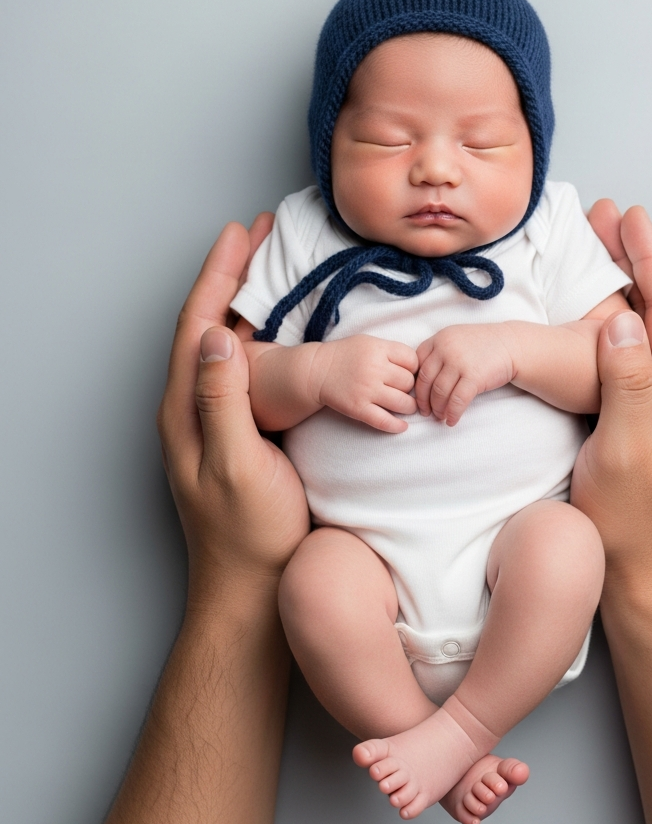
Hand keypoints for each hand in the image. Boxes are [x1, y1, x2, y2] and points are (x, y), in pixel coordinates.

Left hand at [157, 213, 309, 609]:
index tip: (240, 235)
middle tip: (262, 236)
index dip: (217, 277)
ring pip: (233, 346)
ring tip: (278, 268)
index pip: (197, 326)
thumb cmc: (247, 536)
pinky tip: (293, 331)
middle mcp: (198, 409)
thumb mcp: (235, 465)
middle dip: (235, 277)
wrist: (254, 588)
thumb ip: (222, 402)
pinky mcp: (246, 434)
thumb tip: (218, 339)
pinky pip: (255, 371)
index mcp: (186, 410)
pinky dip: (272, 338)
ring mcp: (221, 422)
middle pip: (212, 325)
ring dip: (254, 302)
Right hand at [314, 334, 418, 432]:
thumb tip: (418, 368)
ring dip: (408, 407)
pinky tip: (402, 426)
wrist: (316, 371)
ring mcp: (366, 390)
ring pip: (403, 403)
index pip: (412, 361)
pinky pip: (384, 421)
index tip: (407, 373)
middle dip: (409, 387)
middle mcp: (374, 369)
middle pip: (409, 382)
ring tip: (405, 406)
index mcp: (378, 349)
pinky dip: (397, 426)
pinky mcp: (358, 408)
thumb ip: (392, 351)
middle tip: (404, 390)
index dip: (414, 368)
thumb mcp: (369, 342)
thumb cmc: (346, 355)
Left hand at [416, 324, 514, 424]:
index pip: (416, 365)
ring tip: (440, 417)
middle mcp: (446, 348)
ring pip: (439, 393)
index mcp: (439, 339)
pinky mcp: (474, 377)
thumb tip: (419, 380)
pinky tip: (452, 420)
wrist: (511, 345)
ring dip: (438, 409)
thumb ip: (437, 353)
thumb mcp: (455, 339)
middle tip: (425, 412)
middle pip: (424, 381)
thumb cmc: (482, 345)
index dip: (414, 383)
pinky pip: (457, 401)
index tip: (416, 396)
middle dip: (423, 401)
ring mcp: (459, 362)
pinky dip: (453, 414)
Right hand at [571, 201, 651, 603]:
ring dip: (623, 285)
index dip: (650, 260)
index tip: (632, 218)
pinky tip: (592, 314)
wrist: (642, 575)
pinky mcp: (646, 417)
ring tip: (597, 249)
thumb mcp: (622, 453)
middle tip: (607, 218)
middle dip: (635, 259)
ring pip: (645, 329)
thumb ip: (626, 386)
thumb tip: (620, 324)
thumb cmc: (631, 524)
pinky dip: (612, 320)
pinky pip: (632, 354)